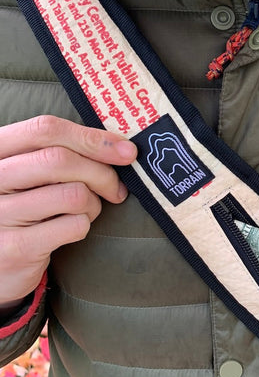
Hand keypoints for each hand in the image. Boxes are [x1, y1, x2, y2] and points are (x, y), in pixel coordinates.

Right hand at [0, 116, 136, 305]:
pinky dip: (84, 226)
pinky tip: (69, 230)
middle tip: (116, 189)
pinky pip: (74, 225)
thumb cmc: (22, 211)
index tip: (125, 150)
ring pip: (73, 194)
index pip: (44, 129)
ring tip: (83, 211)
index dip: (92, 137)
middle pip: (61, 160)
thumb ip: (59, 153)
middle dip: (102, 174)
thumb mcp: (28, 175)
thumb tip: (122, 148)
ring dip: (93, 204)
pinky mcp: (16, 247)